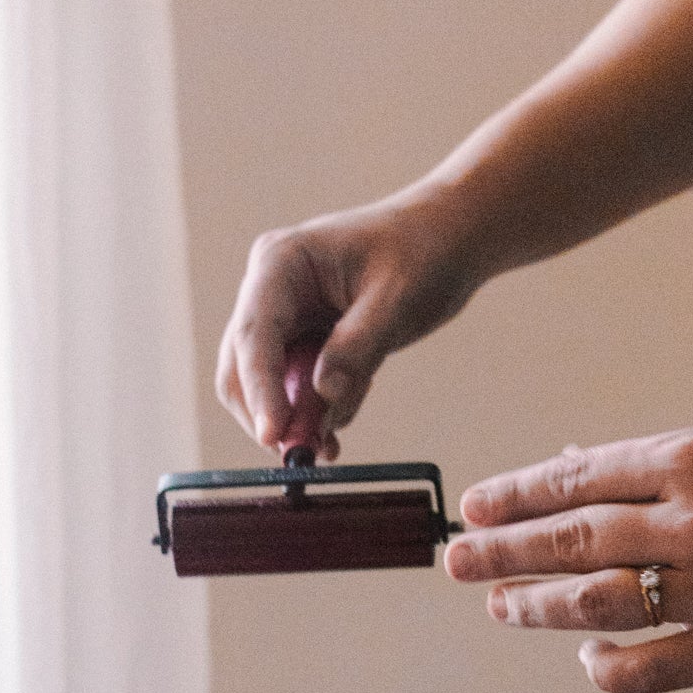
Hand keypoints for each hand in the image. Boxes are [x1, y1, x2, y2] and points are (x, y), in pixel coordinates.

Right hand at [216, 185, 481, 456]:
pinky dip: (311, 413)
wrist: (450, 237)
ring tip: (331, 444)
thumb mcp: (397, 300)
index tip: (273, 436)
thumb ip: (359, 346)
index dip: (259, 389)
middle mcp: (270, 288)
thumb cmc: (424, 251)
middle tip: (304, 455)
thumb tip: (323, 394)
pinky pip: (293, 387)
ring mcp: (284, 315)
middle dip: (270, 413)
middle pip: (242, 365)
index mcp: (281, 263)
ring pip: (265, 383)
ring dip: (293, 419)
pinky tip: (338, 425)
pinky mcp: (304, 338)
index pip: (254, 334)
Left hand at [445, 428, 692, 692]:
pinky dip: (608, 665)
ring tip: (500, 608)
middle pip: (572, 541)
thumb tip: (568, 465)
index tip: (472, 506)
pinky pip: (655, 666)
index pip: (577, 479)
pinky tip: (584, 657)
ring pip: (599, 603)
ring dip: (538, 606)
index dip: (516, 496)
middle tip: (454, 561)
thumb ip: (651, 467)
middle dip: (501, 552)